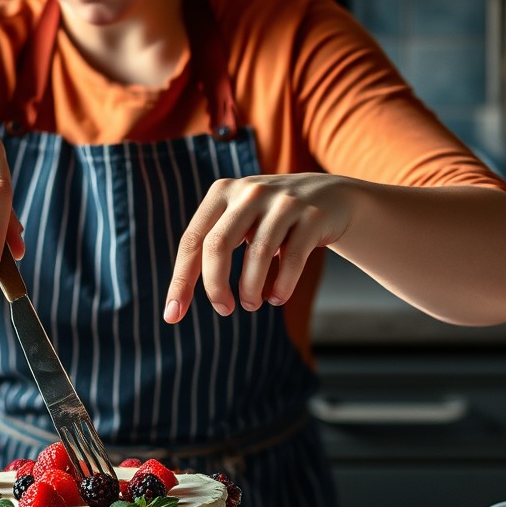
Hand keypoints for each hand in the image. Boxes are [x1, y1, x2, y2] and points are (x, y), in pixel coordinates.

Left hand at [164, 173, 354, 321]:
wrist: (331, 197)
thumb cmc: (273, 220)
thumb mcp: (240, 220)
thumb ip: (213, 246)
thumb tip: (180, 298)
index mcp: (222, 193)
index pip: (192, 240)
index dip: (181, 280)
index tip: (173, 314)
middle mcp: (249, 192)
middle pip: (217, 245)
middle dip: (215, 286)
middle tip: (223, 310)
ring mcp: (282, 201)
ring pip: (257, 253)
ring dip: (251, 289)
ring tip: (252, 304)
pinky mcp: (312, 215)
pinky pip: (292, 258)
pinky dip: (282, 286)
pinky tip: (277, 298)